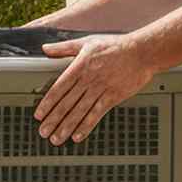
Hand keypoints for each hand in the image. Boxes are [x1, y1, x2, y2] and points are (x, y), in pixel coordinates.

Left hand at [36, 34, 160, 144]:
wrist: (141, 52)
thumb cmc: (115, 46)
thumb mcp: (87, 42)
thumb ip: (64, 47)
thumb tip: (46, 49)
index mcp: (79, 66)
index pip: (59, 88)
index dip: (47, 103)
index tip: (39, 115)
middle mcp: (88, 80)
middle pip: (67, 103)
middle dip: (53, 119)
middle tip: (43, 132)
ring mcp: (101, 89)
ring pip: (80, 111)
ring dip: (66, 126)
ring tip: (57, 138)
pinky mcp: (113, 97)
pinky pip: (97, 114)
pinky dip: (86, 126)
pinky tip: (78, 136)